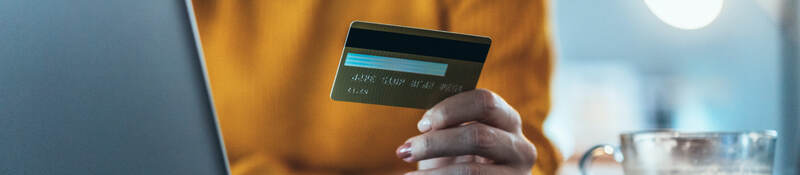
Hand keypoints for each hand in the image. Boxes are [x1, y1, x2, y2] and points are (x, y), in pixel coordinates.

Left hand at [396, 89, 536, 174]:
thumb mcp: (458, 138)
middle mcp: (519, 146)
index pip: (484, 101)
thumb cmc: (462, 159)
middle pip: (478, 136)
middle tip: (406, 150)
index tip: (422, 124)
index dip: (450, 109)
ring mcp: (516, 174)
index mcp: (507, 120)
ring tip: (411, 174)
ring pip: (471, 172)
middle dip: (435, 143)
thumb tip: (424, 124)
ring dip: (433, 174)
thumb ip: (447, 124)